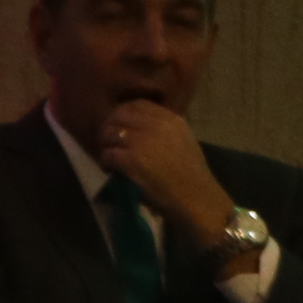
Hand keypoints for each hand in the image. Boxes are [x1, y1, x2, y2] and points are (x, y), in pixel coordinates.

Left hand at [97, 100, 236, 253]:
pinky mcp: (130, 160)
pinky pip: (107, 154)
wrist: (197, 198)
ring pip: (110, 134)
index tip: (119, 126)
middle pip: (118, 116)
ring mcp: (141, 142)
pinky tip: (110, 170)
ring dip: (105, 145)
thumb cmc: (191, 174)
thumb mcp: (183, 139)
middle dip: (109, 128)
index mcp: (171, 119)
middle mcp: (155, 126)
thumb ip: (162, 128)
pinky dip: (105, 162)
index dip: (123, 114)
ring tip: (109, 158)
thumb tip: (136, 125)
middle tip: (108, 142)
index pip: (137, 104)